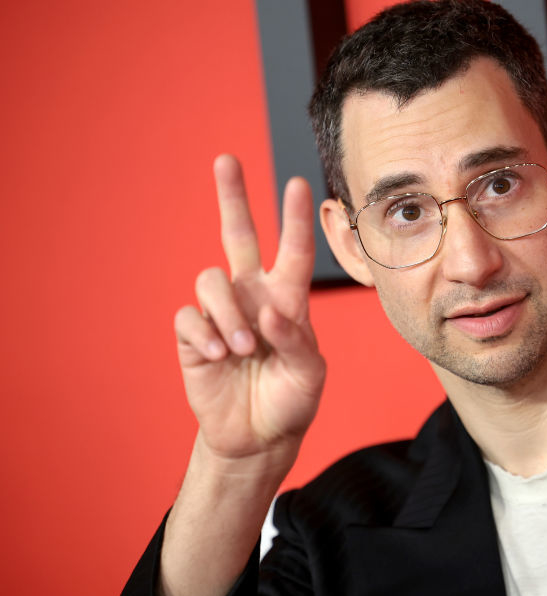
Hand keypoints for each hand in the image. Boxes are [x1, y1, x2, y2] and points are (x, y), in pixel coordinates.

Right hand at [173, 155, 325, 466]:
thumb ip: (295, 342)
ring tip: (240, 349)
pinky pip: (190, 316)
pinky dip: (204, 334)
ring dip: (227, 313)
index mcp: (288, 299)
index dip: (296, 218)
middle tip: (226, 159)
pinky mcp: (194, 335)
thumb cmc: (292, 400)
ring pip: (211, 279)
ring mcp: (222, 312)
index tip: (299, 183)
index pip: (294, 251)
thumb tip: (268, 314)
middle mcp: (253, 296)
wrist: (258, 436)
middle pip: (238, 235)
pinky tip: (218, 356)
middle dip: (232, 197)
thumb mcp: (309, 375)